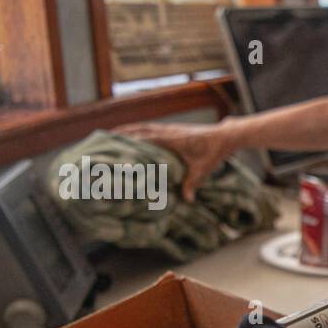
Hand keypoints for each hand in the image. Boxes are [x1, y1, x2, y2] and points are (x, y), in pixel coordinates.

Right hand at [117, 121, 232, 201]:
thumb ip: (193, 183)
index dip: (130, 141)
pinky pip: (151, 127)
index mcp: (172, 139)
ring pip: (144, 126)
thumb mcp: (203, 169)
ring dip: (128, 129)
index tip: (114, 144)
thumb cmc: (213, 153)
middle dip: (122, 133)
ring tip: (111, 133)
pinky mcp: (171, 129)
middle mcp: (168, 131)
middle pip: (140, 130)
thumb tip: (187, 200)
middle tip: (104, 137)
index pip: (147, 138)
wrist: (223, 137)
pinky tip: (131, 132)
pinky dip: (139, 129)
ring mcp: (169, 128)